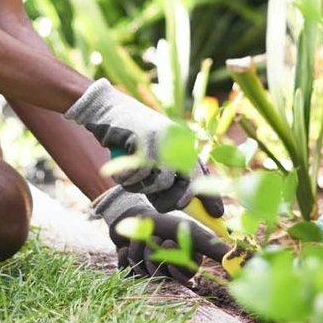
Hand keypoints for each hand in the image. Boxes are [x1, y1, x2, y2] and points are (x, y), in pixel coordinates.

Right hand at [66, 79, 222, 215]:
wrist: (105, 109)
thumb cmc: (126, 137)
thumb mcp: (152, 153)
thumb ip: (166, 172)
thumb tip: (183, 201)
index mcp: (182, 142)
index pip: (201, 173)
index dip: (210, 196)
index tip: (217, 213)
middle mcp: (177, 139)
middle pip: (188, 181)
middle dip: (175, 200)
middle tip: (160, 205)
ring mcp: (162, 138)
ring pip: (163, 181)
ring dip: (143, 188)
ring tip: (129, 181)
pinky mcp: (145, 139)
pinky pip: (141, 175)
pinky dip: (127, 180)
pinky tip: (120, 172)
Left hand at [92, 186, 229, 284]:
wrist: (136, 217)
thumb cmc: (168, 225)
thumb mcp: (193, 234)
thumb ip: (217, 248)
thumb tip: (250, 261)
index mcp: (184, 267)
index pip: (184, 277)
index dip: (176, 264)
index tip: (172, 246)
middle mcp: (167, 274)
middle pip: (160, 273)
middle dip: (155, 251)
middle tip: (155, 238)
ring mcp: (147, 274)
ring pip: (141, 270)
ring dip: (138, 248)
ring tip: (140, 238)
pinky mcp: (127, 272)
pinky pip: (124, 269)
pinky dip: (124, 253)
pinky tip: (125, 246)